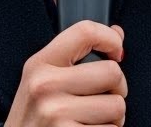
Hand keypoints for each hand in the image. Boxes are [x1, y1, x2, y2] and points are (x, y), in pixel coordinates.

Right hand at [5, 21, 126, 125]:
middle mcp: (45, 86)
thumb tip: (116, 33)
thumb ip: (77, 56)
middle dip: (116, 90)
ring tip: (92, 121)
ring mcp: (56, 114)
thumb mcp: (42, 82)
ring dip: (113, 118)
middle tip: (101, 101)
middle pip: (112, 73)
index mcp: (40, 64)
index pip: (85, 32)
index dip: (110, 39)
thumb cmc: (34, 120)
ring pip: (117, 106)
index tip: (116, 52)